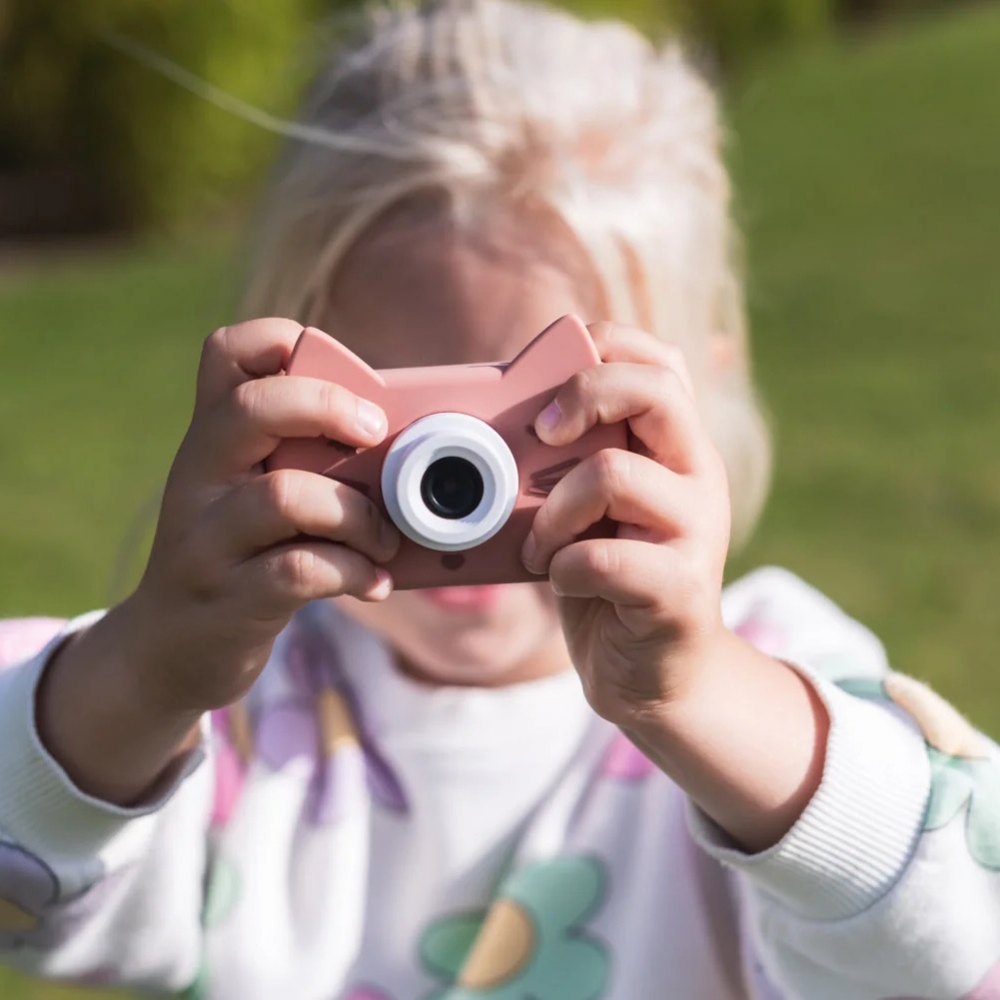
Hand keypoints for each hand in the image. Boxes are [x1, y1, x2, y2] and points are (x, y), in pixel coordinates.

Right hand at [124, 318, 400, 713]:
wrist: (171, 650)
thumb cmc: (242, 557)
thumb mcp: (254, 496)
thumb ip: (307, 461)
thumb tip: (406, 446)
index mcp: (212, 440)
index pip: (225, 353)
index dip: (282, 340)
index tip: (346, 377)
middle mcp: (198, 478)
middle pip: (252, 410)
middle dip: (329, 409)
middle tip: (376, 435)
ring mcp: (205, 541)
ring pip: (285, 497)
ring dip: (358, 515)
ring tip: (387, 538)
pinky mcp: (226, 600)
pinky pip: (299, 570)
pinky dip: (353, 571)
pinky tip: (374, 582)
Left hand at [521, 322, 731, 727]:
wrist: (656, 675)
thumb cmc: (610, 580)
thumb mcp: (589, 510)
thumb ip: (569, 464)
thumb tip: (498, 422)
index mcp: (676, 446)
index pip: (661, 360)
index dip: (605, 348)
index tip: (552, 389)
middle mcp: (699, 476)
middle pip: (654, 391)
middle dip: (582, 396)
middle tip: (541, 434)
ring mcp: (699, 530)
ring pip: (612, 474)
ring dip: (551, 512)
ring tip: (539, 545)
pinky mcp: (682, 589)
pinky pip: (602, 557)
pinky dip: (561, 568)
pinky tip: (561, 580)